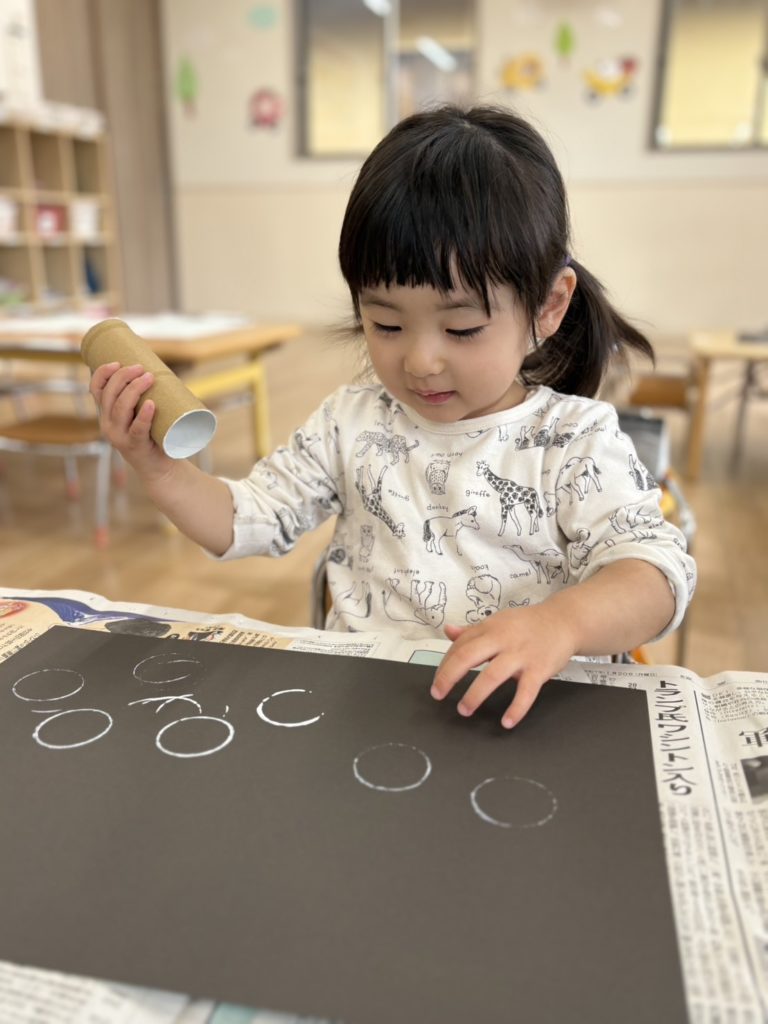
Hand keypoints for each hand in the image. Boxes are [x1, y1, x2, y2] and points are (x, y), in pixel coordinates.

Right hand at [89, 361, 171, 480]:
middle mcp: (108, 425)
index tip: (118, 362)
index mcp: (106, 414)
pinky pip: (137, 429)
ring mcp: (120, 437)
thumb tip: (157, 367)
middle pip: (110, 395)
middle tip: (141, 368)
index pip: (96, 389)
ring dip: (134, 389)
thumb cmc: (153, 435)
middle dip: (123, 376)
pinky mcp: (135, 447)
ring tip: (149, 378)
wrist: (161, 468)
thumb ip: (143, 396)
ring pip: (121, 408)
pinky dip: (143, 416)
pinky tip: (150, 405)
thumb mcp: (141, 414)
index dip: (103, 373)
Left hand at [430, 604, 578, 728]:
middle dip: (449, 676)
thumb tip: (448, 631)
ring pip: (492, 676)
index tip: (438, 681)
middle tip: (437, 694)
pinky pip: (526, 692)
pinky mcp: (539, 669)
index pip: (460, 646)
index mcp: (490, 628)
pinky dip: (516, 709)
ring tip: (464, 709)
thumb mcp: (499, 622)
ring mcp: (521, 655)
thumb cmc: (528, 625)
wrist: (564, 621)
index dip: (445, 664)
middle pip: (468, 656)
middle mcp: (503, 640)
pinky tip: (507, 722)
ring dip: (475, 695)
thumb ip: (473, 630)